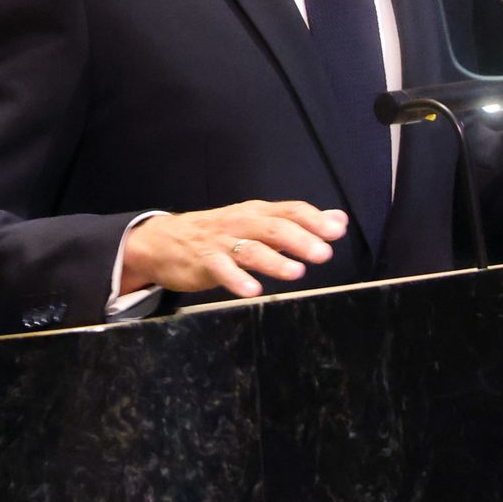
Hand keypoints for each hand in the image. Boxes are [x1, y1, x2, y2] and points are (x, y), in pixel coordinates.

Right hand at [120, 200, 348, 297]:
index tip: (336, 231)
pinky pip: (222, 270)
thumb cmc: (219, 233)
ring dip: (275, 261)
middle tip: (323, 253)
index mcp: (258, 212)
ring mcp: (222, 243)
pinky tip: (253, 291)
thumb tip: (339, 220)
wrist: (164, 241)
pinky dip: (237, 280)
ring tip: (297, 273)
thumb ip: (298, 223)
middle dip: (301, 240)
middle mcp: (242, 223)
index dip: (314, 220)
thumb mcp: (258, 222)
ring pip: (251, 249)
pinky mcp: (204, 262)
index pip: (290, 210)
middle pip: (275, 228)